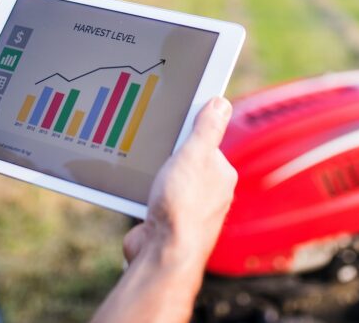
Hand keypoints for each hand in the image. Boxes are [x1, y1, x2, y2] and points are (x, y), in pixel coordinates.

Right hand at [91, 98, 235, 322]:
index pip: (207, 144)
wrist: (161, 254)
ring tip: (144, 174)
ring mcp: (188, 211)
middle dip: (169, 157)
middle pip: (186, 162)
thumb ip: (207, 129)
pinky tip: (138, 195)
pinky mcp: (167, 224)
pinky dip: (144, 197)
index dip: (188, 133)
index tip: (172, 125)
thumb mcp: (194, 155)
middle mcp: (209, 195)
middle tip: (153, 149)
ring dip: (155, 178)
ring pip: (168, 182)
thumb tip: (221, 103)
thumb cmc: (182, 206)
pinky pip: (154, 201)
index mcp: (220, 176)